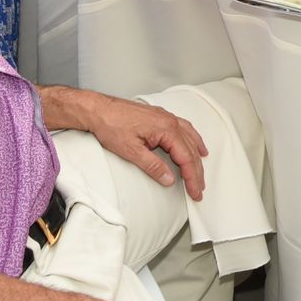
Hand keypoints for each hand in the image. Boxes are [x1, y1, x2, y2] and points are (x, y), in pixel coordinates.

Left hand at [84, 92, 208, 198]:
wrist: (99, 109)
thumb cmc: (111, 125)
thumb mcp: (131, 151)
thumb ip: (153, 166)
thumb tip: (169, 179)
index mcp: (166, 129)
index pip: (186, 157)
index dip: (192, 177)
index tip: (195, 191)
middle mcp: (170, 121)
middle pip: (191, 149)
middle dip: (196, 171)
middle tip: (199, 188)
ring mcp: (166, 117)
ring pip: (190, 137)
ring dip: (197, 155)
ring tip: (201, 169)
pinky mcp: (160, 116)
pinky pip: (184, 128)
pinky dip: (192, 138)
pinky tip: (193, 143)